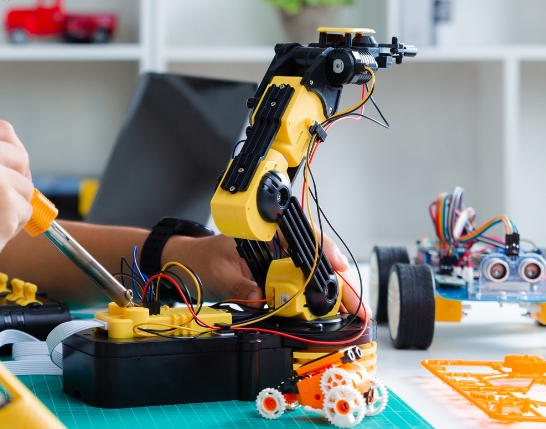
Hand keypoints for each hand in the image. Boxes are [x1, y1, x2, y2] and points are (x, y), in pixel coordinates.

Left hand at [161, 233, 370, 320]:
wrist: (186, 264)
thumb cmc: (201, 260)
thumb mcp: (218, 273)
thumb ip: (239, 285)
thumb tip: (259, 297)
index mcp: (265, 232)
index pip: (302, 236)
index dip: (325, 251)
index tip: (340, 266)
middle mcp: (276, 245)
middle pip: (315, 260)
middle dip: (339, 281)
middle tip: (358, 305)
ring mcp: (277, 261)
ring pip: (312, 275)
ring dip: (332, 293)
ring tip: (353, 311)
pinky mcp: (275, 278)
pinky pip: (300, 287)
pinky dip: (316, 301)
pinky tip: (331, 313)